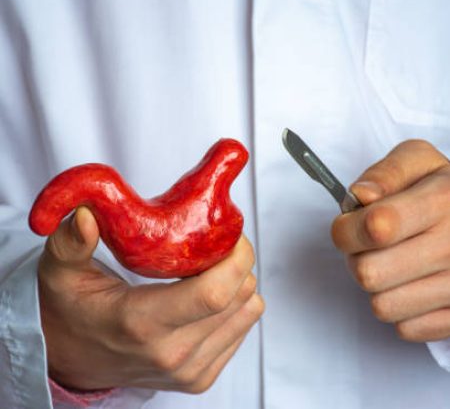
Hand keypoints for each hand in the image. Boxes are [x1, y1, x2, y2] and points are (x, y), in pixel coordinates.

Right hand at [38, 207, 263, 392]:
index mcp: (141, 324)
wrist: (73, 359)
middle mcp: (172, 354)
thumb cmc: (70, 311)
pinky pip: (242, 328)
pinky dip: (235, 304)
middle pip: (239, 297)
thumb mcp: (61, 272)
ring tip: (209, 267)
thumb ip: (70, 243)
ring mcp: (189, 371)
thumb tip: (85, 215)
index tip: (228, 231)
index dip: (235, 257)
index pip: (213, 293)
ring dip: (238, 281)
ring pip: (248, 311)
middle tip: (215, 242)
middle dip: (238, 260)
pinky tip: (205, 293)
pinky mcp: (200, 378)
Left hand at [332, 140, 449, 341]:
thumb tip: (360, 196)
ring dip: (378, 286)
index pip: (376, 227)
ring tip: (394, 263)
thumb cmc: (441, 190)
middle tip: (371, 246)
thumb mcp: (418, 163)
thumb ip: (386, 173)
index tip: (349, 224)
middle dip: (357, 258)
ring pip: (383, 306)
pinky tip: (413, 283)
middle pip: (369, 272)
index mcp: (444, 199)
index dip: (347, 229)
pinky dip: (401, 309)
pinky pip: (406, 328)